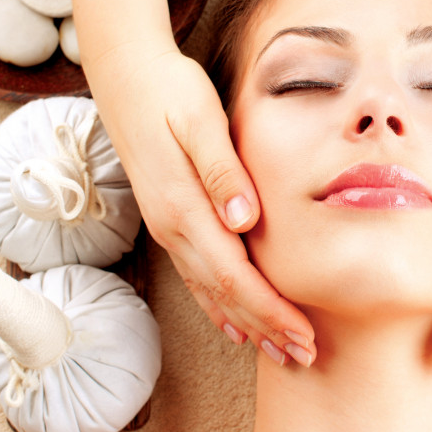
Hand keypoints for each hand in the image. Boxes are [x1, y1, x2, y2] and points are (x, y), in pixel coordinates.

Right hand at [88, 46, 315, 366]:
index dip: (271, 310)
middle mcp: (172, 228)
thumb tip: (244, 219)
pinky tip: (235, 324)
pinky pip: (197, 277)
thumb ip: (222, 169)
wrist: (125, 75)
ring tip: (279, 352)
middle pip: (224, 295)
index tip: (304, 334)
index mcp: (183, 208)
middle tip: (305, 356)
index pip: (235, 276)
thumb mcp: (200, 119)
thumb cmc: (170, 91)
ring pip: (210, 292)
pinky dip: (219, 306)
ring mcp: (168, 228)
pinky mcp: (170, 220)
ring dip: (246, 325)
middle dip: (266, 329)